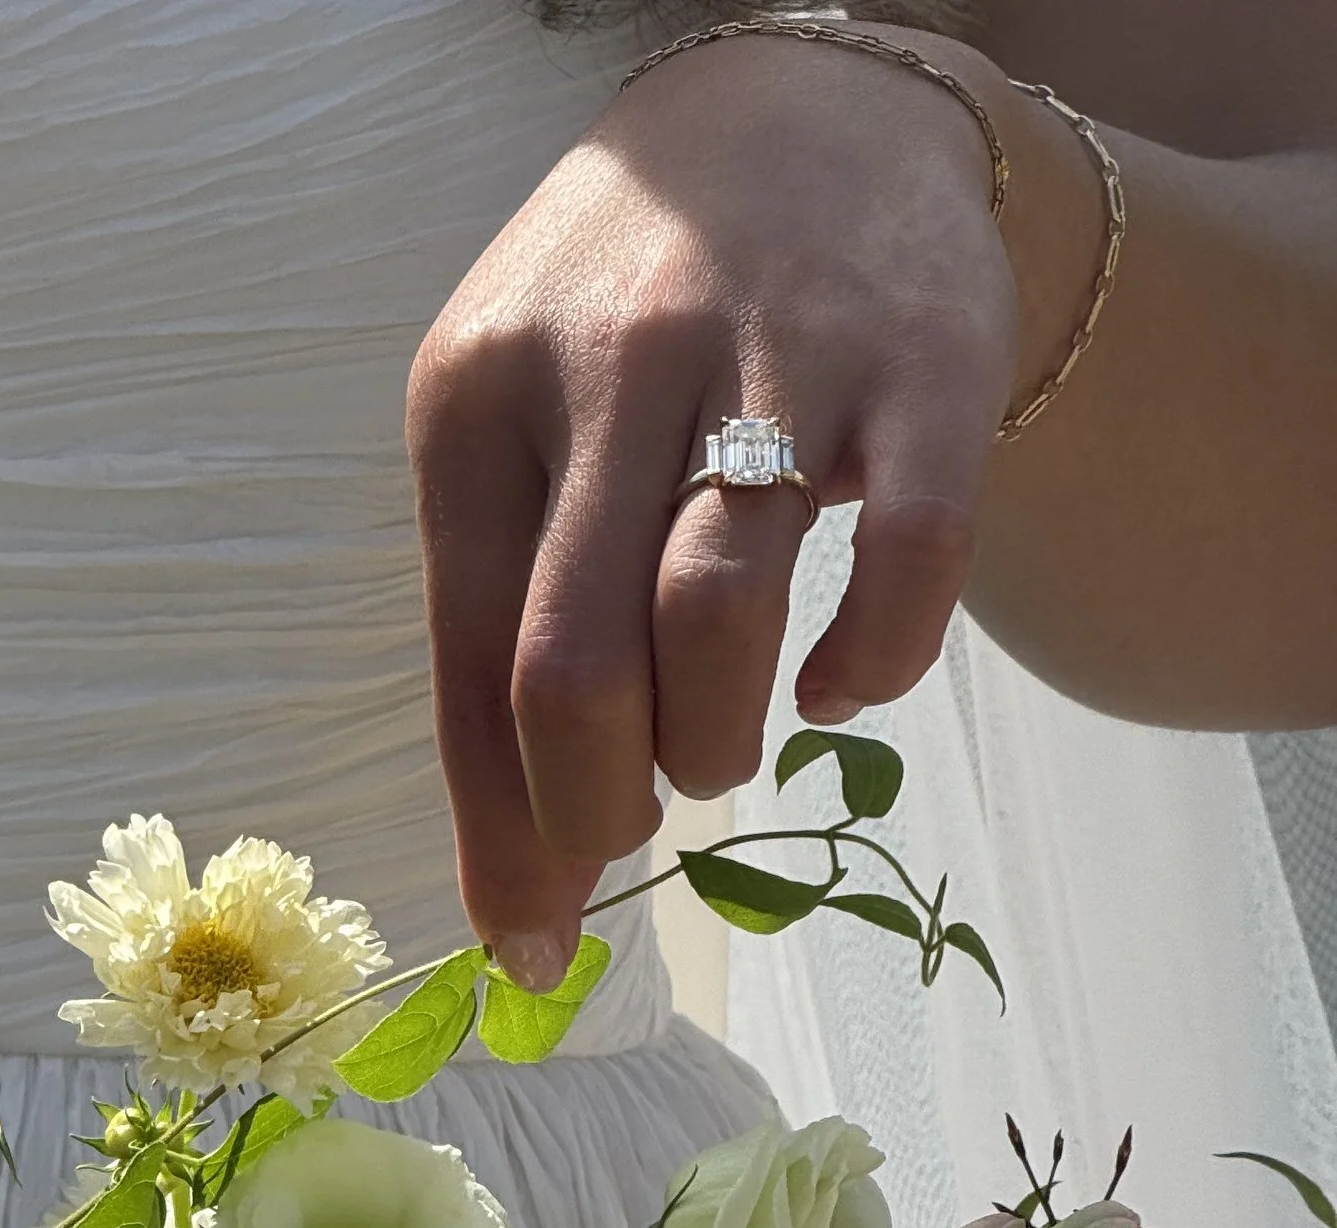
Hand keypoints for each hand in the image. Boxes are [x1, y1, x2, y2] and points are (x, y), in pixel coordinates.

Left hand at [407, 26, 1076, 985]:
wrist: (804, 118)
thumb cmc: (622, 337)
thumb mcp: (516, 448)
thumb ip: (497, 657)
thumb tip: (512, 913)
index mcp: (475, 401)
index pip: (469, 667)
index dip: (504, 834)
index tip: (529, 943)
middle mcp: (610, 365)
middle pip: (575, 666)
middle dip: (600, 805)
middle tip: (636, 817)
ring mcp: (773, 354)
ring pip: (717, 623)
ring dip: (718, 745)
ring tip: (724, 745)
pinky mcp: (924, 366)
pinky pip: (906, 565)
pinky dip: (872, 669)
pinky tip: (842, 686)